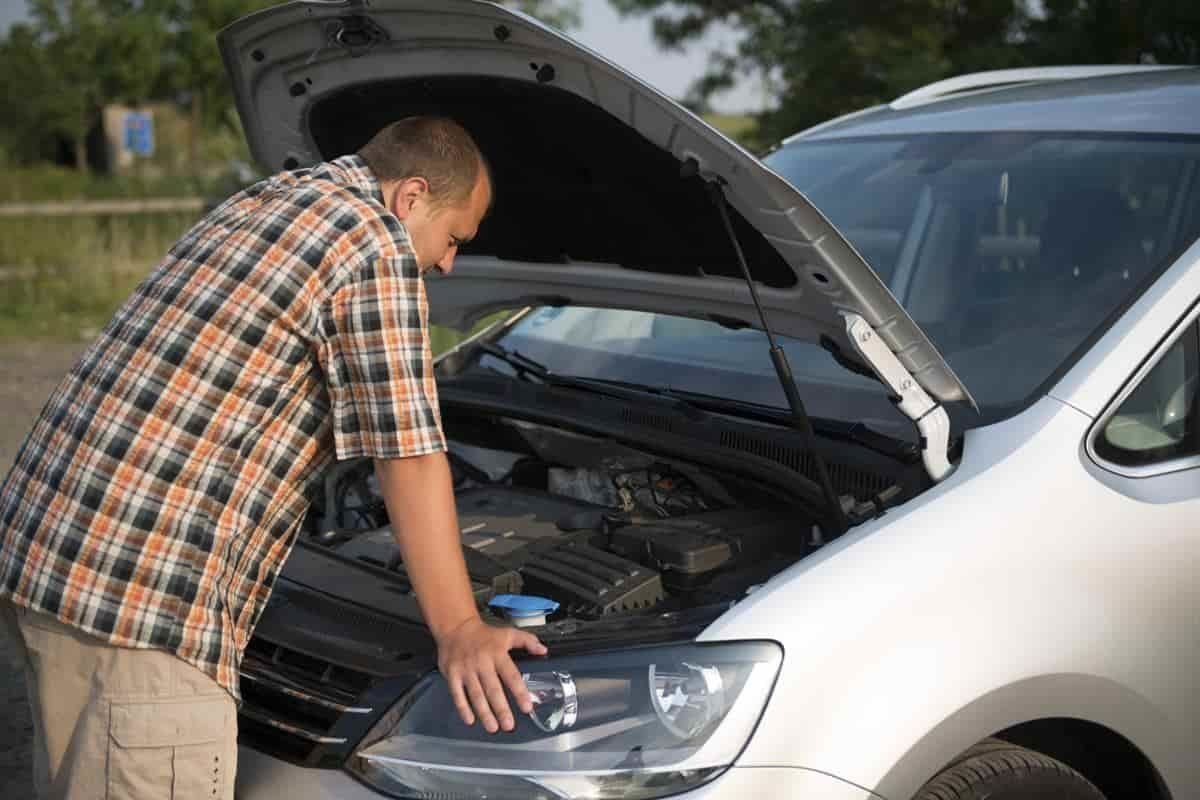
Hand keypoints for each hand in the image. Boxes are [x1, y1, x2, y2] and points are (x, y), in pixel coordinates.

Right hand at [436, 616, 548, 732]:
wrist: (456, 627)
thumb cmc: (484, 634)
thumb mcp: (508, 633)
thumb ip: (527, 641)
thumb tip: (543, 650)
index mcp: (497, 654)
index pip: (511, 675)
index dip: (519, 692)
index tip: (526, 707)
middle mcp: (482, 663)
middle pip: (493, 689)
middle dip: (501, 709)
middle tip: (508, 725)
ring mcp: (466, 670)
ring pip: (476, 694)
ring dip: (484, 713)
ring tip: (493, 727)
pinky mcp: (452, 674)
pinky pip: (457, 694)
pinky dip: (463, 708)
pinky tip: (470, 720)